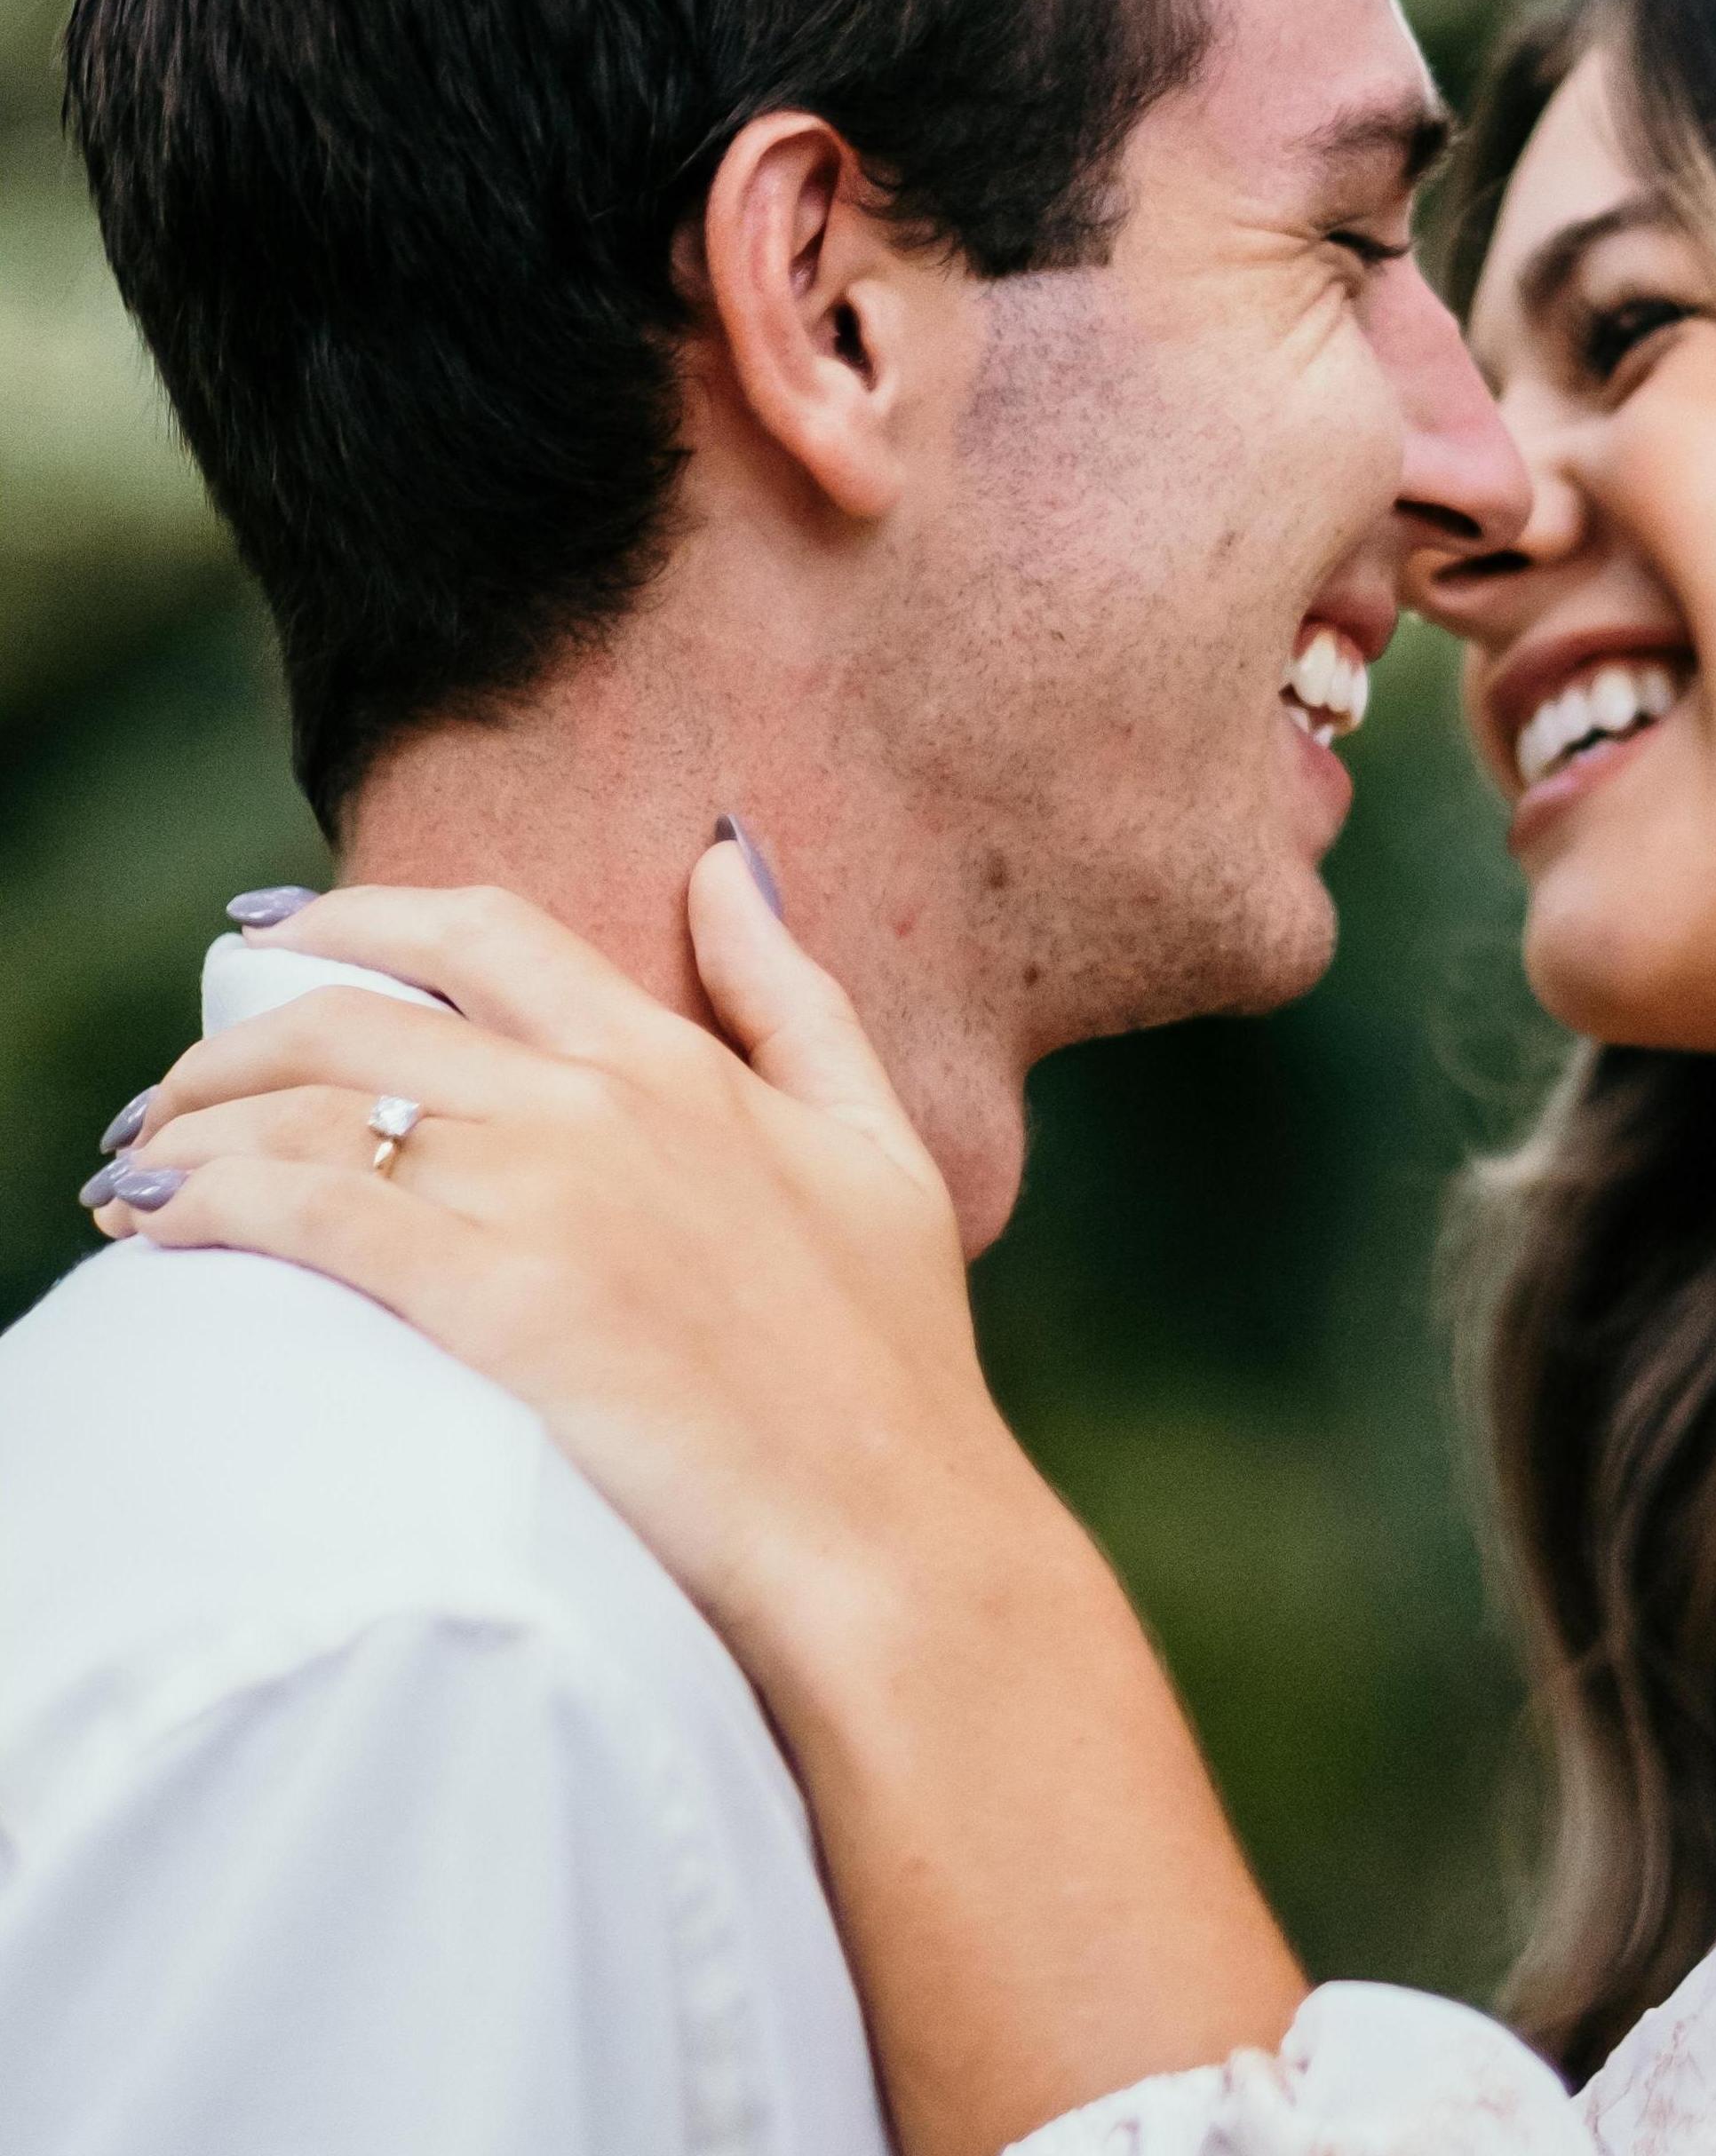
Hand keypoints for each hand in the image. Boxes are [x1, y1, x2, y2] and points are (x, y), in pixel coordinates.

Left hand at [98, 847, 1307, 2149]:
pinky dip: (207, 1201)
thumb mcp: (875, 1141)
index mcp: (676, 1061)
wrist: (889, 1533)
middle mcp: (595, 1100)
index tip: (278, 938)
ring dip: (195, 1124)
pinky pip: (299, 1206)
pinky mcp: (486, 1298)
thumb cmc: (893, 1361)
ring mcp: (540, 1193)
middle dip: (236, 1036)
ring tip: (142, 1173)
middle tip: (175, 1091)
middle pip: (360, 1010)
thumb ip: (792, 997)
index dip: (361, 916)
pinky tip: (161, 1233)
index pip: (485, 930)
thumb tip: (730, 861)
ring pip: (308, 1099)